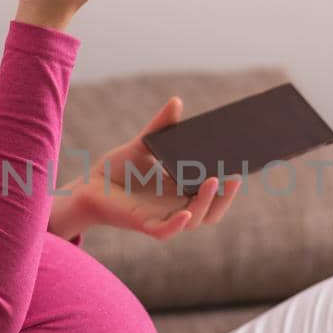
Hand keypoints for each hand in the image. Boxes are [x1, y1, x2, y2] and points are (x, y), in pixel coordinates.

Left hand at [71, 96, 242, 239]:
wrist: (89, 185)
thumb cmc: (118, 168)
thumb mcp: (144, 143)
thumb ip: (161, 126)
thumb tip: (176, 101)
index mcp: (182, 191)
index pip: (214, 193)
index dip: (230, 185)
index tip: (243, 165)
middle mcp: (176, 207)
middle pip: (212, 210)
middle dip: (226, 196)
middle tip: (235, 174)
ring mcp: (162, 217)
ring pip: (195, 221)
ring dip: (207, 204)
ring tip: (213, 180)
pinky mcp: (143, 225)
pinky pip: (166, 231)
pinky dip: (178, 224)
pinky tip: (186, 212)